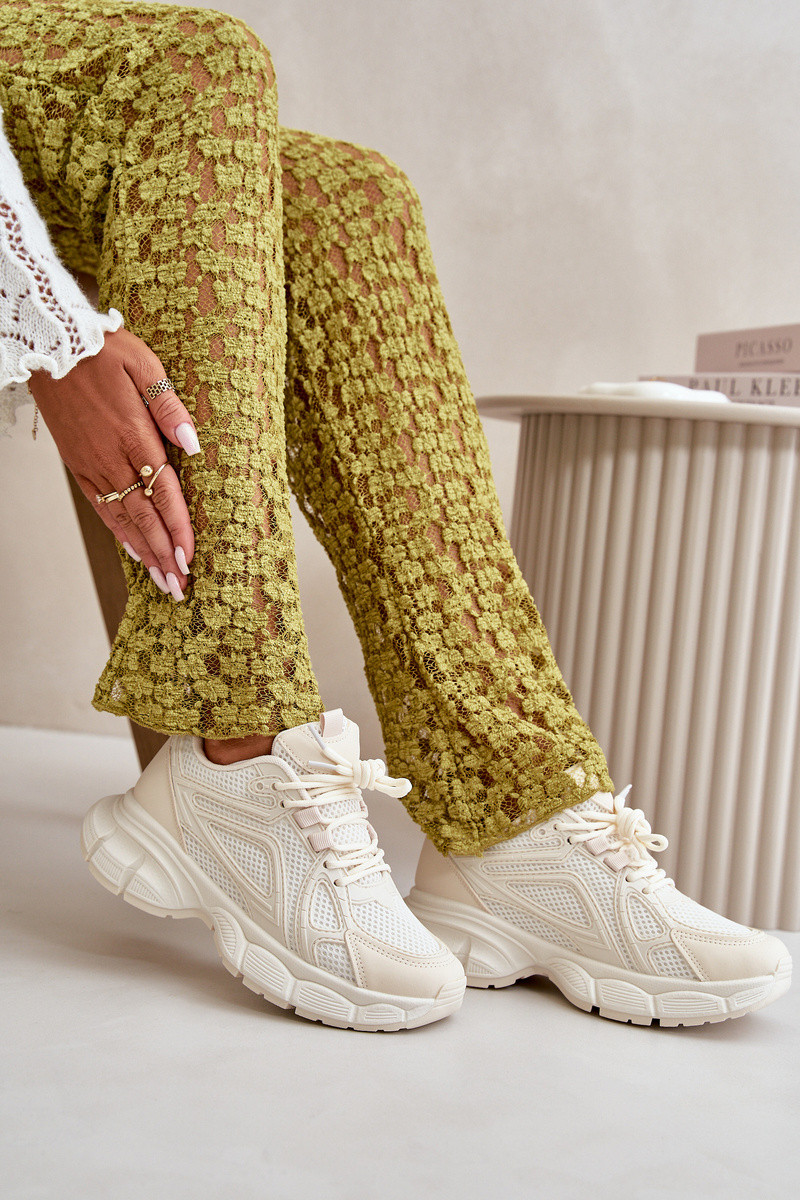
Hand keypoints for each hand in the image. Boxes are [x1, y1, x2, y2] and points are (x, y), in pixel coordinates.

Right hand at [28, 327, 199, 599]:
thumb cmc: (103, 350)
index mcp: (134, 435)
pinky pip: (100, 506)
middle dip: (164, 554)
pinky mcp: (78, 464)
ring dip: (145, 552)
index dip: (177, 528)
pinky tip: (133, 550)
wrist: (50, 345)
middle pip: (144, 517)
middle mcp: (112, 457)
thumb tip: (194, 445)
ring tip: (162, 580)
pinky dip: (118, 532)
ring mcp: (92, 464)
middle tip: (180, 587)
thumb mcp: (145, 365)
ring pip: (122, 518)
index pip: (163, 493)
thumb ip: (170, 407)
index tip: (190, 558)